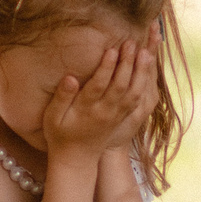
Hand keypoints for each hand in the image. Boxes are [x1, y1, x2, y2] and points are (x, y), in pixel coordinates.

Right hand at [40, 42, 155, 161]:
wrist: (77, 159)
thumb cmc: (60, 135)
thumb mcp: (52, 118)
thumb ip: (61, 98)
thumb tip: (70, 78)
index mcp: (87, 111)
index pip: (99, 86)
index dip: (106, 68)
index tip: (112, 49)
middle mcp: (106, 112)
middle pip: (120, 86)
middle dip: (127, 63)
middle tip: (131, 42)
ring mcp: (117, 115)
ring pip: (134, 92)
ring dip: (141, 72)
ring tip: (146, 51)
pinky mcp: (125, 116)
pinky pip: (139, 98)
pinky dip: (145, 82)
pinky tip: (148, 68)